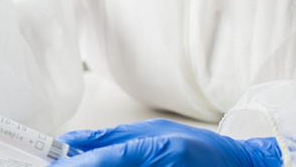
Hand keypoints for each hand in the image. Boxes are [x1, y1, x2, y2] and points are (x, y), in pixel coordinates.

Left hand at [54, 119, 280, 165]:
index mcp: (159, 148)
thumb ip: (113, 137)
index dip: (79, 165)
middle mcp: (164, 165)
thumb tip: (72, 142)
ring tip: (84, 165)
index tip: (55, 166)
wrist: (240, 163)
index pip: (109, 158)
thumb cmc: (197, 146)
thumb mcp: (153, 131)